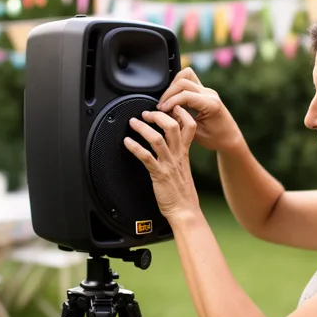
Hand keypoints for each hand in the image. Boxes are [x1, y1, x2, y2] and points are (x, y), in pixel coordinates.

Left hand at [123, 107, 200, 221]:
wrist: (185, 211)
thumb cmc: (182, 192)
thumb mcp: (183, 168)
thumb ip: (177, 154)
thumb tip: (168, 145)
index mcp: (184, 153)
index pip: (189, 126)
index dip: (181, 113)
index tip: (171, 106)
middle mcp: (177, 155)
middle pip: (172, 126)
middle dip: (158, 115)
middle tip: (146, 112)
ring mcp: (169, 164)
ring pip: (157, 139)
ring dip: (143, 128)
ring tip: (133, 122)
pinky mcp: (159, 175)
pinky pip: (146, 157)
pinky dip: (135, 147)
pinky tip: (127, 142)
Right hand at [157, 68, 244, 152]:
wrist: (230, 138)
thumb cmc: (215, 138)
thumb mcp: (196, 134)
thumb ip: (182, 121)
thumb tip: (166, 112)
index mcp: (211, 104)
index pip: (186, 95)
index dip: (170, 101)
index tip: (161, 110)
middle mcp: (210, 94)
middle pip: (183, 82)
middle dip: (169, 93)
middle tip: (161, 106)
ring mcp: (207, 90)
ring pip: (186, 75)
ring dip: (173, 86)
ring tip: (166, 101)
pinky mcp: (204, 90)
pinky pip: (189, 79)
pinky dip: (178, 85)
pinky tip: (174, 98)